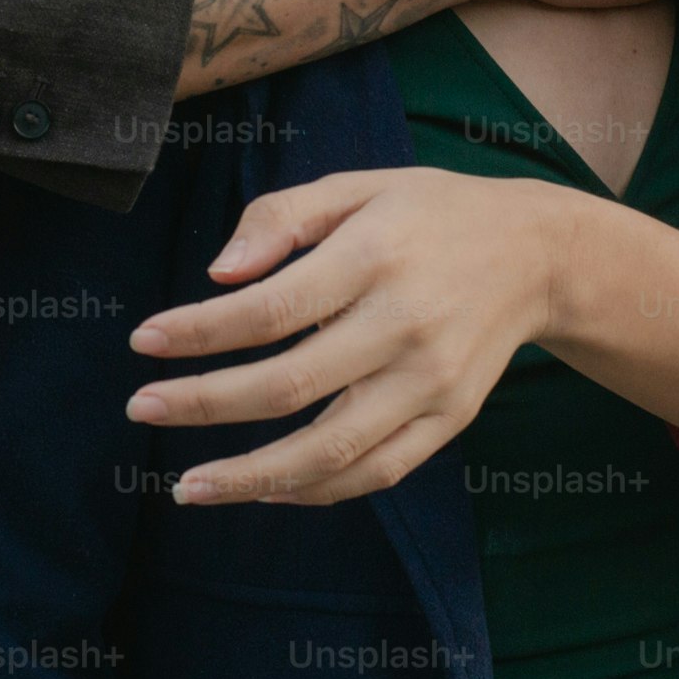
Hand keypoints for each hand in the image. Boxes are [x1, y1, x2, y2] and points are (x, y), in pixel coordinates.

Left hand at [122, 168, 564, 505]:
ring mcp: (432, 381)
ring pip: (332, 449)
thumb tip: (217, 274)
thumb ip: (282, 218)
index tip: (144, 342)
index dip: (201, 331)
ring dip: (251, 476)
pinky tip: (263, 490)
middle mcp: (407, 324)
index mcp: (376, 255)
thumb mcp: (357, 186)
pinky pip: (376, 472)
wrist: (537, 254)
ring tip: (188, 487)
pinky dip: (315, 491)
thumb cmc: (428, 213)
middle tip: (141, 407)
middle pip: (291, 385)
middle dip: (205, 404)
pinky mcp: (450, 419)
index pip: (271, 307)